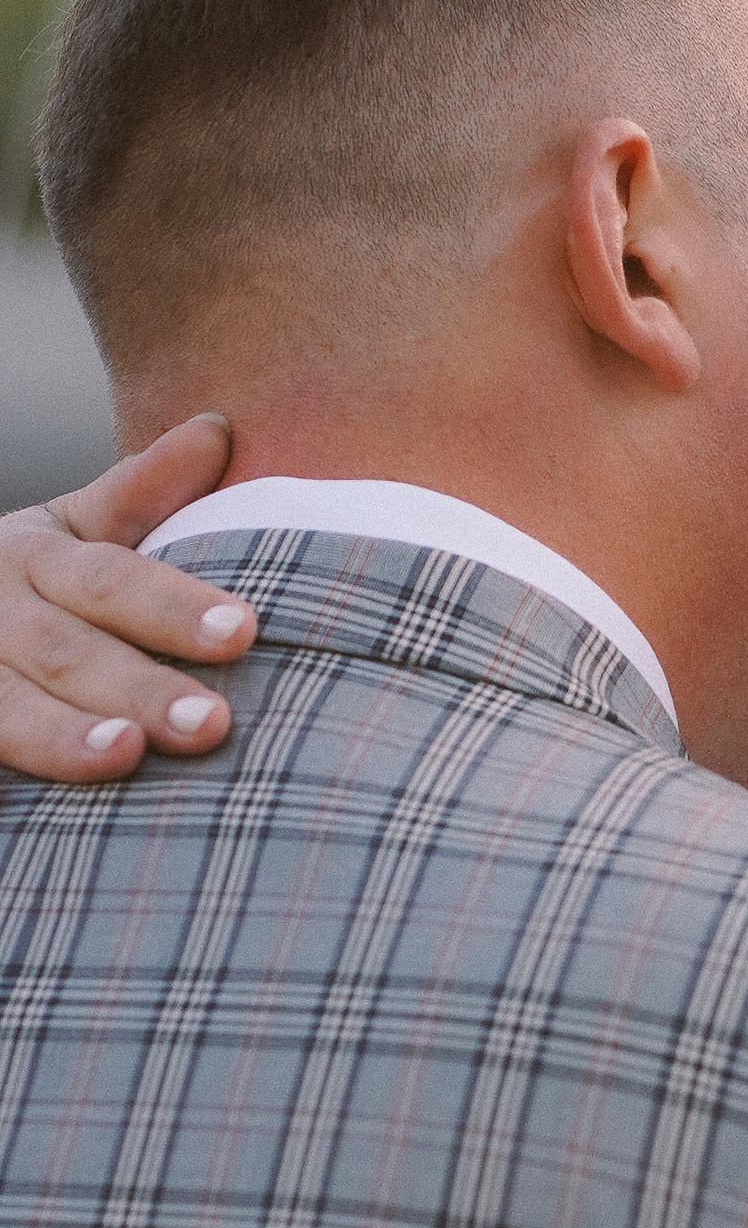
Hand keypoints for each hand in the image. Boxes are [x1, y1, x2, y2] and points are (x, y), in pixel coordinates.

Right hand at [0, 415, 259, 782]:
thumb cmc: (39, 591)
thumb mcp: (78, 534)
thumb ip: (143, 495)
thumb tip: (218, 430)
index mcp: (35, 554)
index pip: (111, 579)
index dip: (173, 607)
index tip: (244, 631)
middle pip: (67, 650)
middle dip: (136, 686)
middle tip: (211, 723)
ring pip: (8, 706)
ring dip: (64, 735)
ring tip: (126, 754)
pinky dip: (20, 764)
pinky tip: (74, 796)